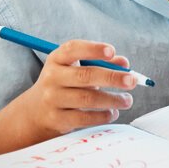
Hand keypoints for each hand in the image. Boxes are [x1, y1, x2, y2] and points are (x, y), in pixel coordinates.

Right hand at [17, 40, 138, 135]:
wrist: (36, 111)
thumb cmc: (66, 85)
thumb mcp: (77, 69)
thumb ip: (102, 63)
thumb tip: (124, 63)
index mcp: (57, 59)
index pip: (72, 49)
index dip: (92, 49)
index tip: (111, 51)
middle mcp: (52, 77)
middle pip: (85, 75)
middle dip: (112, 78)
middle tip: (132, 81)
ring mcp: (52, 99)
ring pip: (87, 98)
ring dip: (113, 100)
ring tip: (127, 100)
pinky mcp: (56, 118)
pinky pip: (84, 118)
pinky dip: (103, 116)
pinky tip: (113, 113)